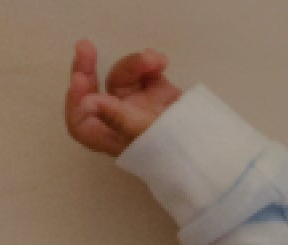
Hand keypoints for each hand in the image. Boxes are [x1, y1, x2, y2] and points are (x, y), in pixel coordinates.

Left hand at [66, 41, 181, 156]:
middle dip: (89, 69)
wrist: (211, 148)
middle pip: (93, 93)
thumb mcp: (144, 133)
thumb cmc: (175, 152)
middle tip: (86, 49)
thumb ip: (115, 116)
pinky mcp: (156, 93)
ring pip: (123, 75)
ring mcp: (138, 105)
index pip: (81, 123)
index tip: (80, 81)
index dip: (76, 102)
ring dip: (136, 63)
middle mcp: (119, 121)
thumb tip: (88, 103)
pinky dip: (151, 62)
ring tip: (155, 61)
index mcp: (111, 138)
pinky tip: (160, 61)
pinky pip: (145, 70)